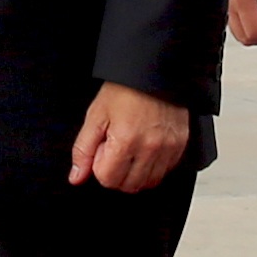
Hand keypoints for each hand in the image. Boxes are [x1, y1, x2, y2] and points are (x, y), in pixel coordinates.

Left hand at [72, 82, 188, 191]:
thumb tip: (76, 176)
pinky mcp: (180, 145)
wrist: (154, 71)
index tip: (103, 150)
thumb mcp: (96, 115)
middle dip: (117, 174)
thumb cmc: (126, 89)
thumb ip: (83, 149)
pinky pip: (166, 171)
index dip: (100, 166)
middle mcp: (149, 147)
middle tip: (116, 151)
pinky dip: (154, 167)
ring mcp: (168, 148)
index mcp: (125, 140)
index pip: (107, 179)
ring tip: (131, 151)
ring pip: (149, 182)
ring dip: (136, 174)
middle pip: (129, 185)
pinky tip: (146, 149)